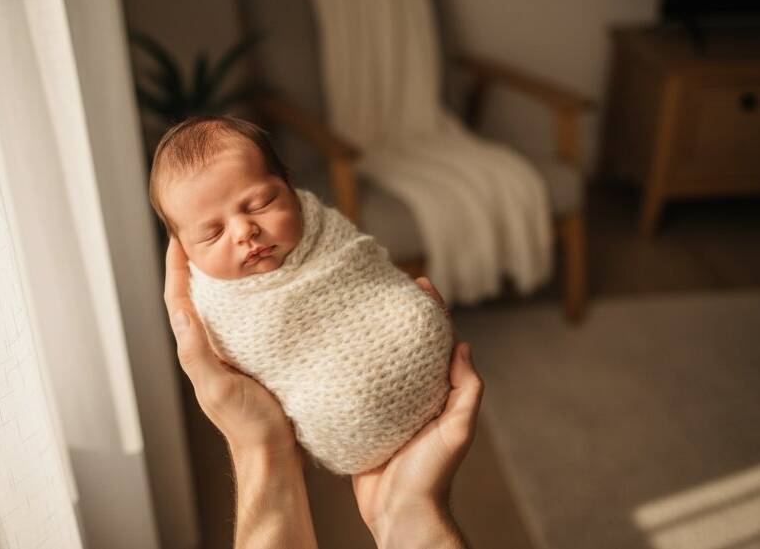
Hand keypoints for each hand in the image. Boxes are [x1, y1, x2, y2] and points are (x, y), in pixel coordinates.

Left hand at [163, 236, 297, 457]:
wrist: (274, 454)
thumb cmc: (247, 424)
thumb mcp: (218, 386)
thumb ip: (198, 352)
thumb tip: (179, 310)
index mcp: (197, 352)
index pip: (179, 301)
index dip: (176, 268)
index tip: (179, 237)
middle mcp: (211, 348)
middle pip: (195, 298)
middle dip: (195, 266)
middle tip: (204, 234)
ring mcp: (232, 352)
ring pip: (220, 307)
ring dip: (220, 278)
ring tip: (231, 250)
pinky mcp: (255, 356)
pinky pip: (245, 319)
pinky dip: (246, 297)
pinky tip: (261, 286)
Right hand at [351, 278, 483, 546]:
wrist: (399, 513)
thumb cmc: (432, 475)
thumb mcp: (457, 430)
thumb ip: (466, 391)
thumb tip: (463, 346)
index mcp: (437, 392)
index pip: (437, 342)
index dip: (432, 310)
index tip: (418, 281)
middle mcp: (412, 394)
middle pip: (405, 346)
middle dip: (395, 316)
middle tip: (376, 289)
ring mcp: (386, 407)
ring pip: (377, 364)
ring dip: (368, 339)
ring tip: (350, 310)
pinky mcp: (361, 421)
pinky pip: (352, 390)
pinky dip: (344, 370)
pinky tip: (328, 353)